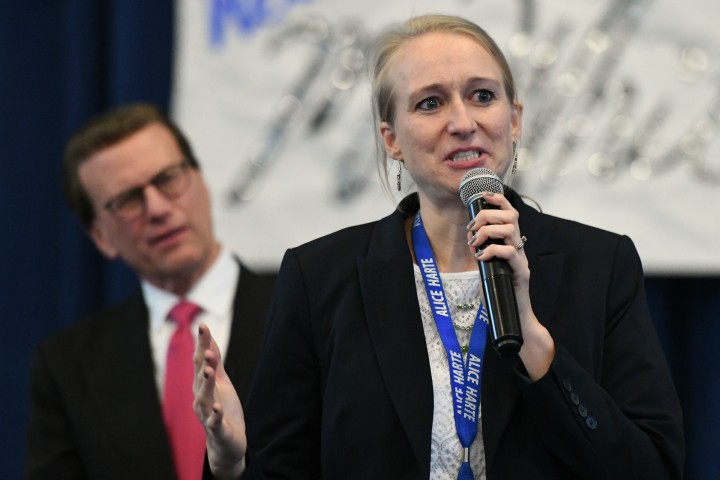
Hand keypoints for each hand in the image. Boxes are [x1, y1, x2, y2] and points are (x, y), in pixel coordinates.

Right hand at [193, 323, 246, 478]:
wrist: (227, 442)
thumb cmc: (222, 408)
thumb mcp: (221, 382)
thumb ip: (214, 362)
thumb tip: (208, 339)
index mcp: (202, 385)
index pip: (200, 361)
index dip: (202, 344)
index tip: (203, 326)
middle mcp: (201, 397)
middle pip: (200, 377)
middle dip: (203, 363)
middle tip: (206, 350)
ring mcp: (207, 414)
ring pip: (204, 397)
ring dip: (206, 384)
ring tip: (209, 371)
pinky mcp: (216, 429)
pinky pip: (214, 421)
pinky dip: (215, 415)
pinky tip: (218, 408)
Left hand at [466, 192, 554, 379]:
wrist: (515, 318)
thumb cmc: (500, 293)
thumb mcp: (488, 266)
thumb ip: (483, 251)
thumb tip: (471, 238)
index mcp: (512, 243)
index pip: (511, 213)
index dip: (499, 200)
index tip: (484, 196)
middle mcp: (520, 248)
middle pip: (511, 216)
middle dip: (487, 216)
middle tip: (472, 229)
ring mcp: (522, 259)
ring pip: (510, 230)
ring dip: (488, 231)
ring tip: (475, 243)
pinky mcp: (521, 273)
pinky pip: (510, 252)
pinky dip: (492, 251)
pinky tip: (481, 258)